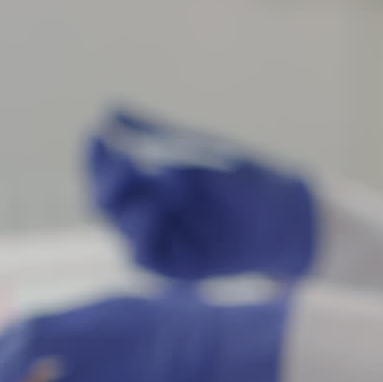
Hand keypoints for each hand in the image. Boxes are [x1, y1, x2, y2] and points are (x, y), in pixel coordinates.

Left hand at [0, 292, 286, 381]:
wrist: (239, 354)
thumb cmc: (208, 327)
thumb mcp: (147, 311)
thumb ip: (103, 327)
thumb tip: (72, 343)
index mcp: (98, 312)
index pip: (25, 328)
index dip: (3, 348)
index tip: (1, 360)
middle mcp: (91, 345)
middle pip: (20, 367)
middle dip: (8, 380)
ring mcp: (106, 381)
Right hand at [88, 110, 316, 279]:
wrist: (285, 220)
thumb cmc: (245, 182)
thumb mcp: (200, 155)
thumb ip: (156, 140)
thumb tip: (109, 116)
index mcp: (143, 178)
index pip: (104, 166)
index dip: (97, 153)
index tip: (102, 135)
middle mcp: (142, 206)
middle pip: (102, 196)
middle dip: (105, 178)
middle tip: (120, 158)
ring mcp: (155, 237)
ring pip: (117, 224)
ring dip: (124, 202)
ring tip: (144, 179)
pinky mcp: (169, 265)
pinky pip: (141, 255)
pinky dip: (141, 232)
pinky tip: (152, 209)